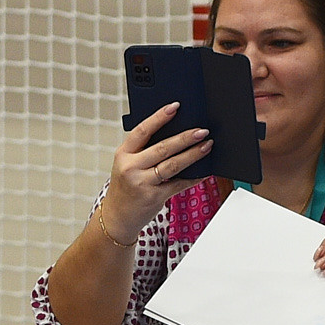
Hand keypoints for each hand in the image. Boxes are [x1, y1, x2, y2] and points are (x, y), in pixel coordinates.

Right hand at [95, 104, 211, 242]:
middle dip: (185, 137)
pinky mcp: (154, 197)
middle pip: (163, 148)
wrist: (117, 217)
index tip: (175, 107)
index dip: (159, 117)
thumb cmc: (126, 187)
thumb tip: (176, 134)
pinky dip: (193, 177)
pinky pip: (178, 184)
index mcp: (123, 154)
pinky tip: (204, 171)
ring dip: (193, 154)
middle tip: (202, 130)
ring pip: (173, 164)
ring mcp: (142, 183)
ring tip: (207, 145)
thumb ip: (144, 151)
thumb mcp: (127, 165)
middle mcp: (131, 167)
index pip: (142, 131)